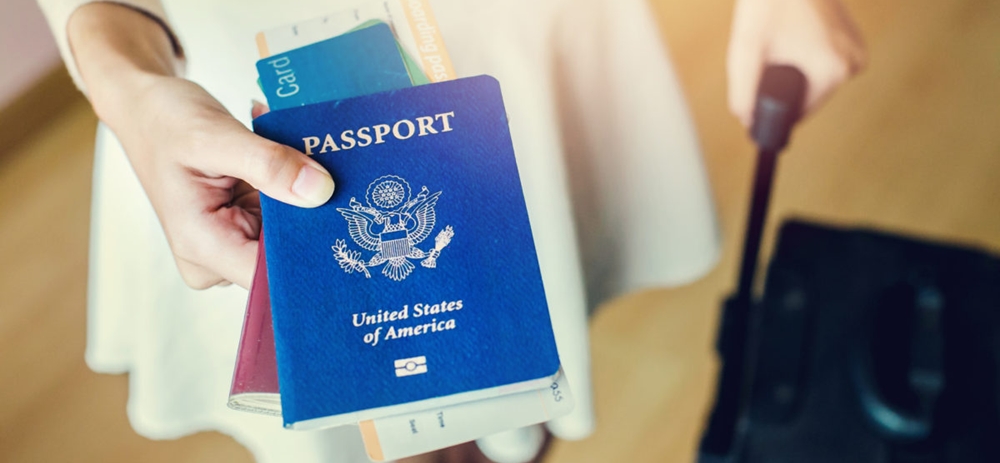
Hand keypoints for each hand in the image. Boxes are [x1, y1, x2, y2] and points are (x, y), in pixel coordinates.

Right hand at [114, 77, 332, 288]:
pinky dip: (291, 184)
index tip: (342, 220)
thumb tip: (320, 191)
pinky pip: (285, 214)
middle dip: (311, 214)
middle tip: (329, 169)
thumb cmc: (166, 121)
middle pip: (285, 255)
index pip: (269, 276)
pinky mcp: (245, 224)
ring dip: (303, 193)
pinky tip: (287, 152)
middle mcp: (217, 256)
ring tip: (297, 150)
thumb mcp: (215, 136)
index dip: (307, 254)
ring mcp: (233, 241)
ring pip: (291, 232)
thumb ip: (268, 164)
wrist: (148, 108)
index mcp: (202, 247)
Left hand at [727, 0, 866, 125]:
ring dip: (792, 72)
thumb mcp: (746, 51)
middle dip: (782, 85)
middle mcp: (853, 64)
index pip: (797, 114)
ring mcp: (856, 51)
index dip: (772, 108)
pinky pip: (822, 65)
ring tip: (780, 40)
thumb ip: (743, 93)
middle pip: (806, 97)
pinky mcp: (853, 40)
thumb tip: (748, 122)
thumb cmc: (769, 2)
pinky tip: (792, 37)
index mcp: (834, 71)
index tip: (757, 85)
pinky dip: (804, 58)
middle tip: (768, 51)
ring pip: (813, 81)